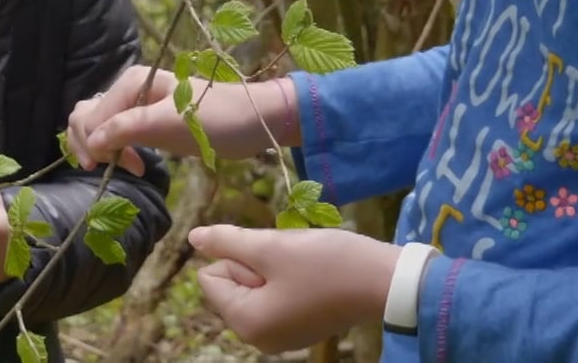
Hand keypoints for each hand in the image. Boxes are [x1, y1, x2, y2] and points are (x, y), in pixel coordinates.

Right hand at [66, 66, 299, 173]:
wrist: (256, 121)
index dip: (90, 143)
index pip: (89, 115)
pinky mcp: (149, 121)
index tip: (111, 166)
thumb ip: (128, 129)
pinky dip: (117, 149)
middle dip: (91, 145)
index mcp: (132, 82)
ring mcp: (139, 105)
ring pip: (100, 126)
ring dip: (103, 148)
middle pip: (87, 117)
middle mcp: (130, 89)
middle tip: (111, 168)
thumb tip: (92, 142)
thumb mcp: (172, 124)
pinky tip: (135, 164)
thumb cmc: (219, 120)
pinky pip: (118, 133)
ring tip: (128, 167)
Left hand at [189, 225, 401, 352]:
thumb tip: (193, 238)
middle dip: (256, 264)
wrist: (383, 282)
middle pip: (232, 284)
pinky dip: (288, 279)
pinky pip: (276, 296)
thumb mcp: (271, 246)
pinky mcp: (300, 328)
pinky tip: (313, 278)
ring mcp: (281, 337)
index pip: (210, 278)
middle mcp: (258, 338)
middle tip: (290, 263)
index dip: (237, 258)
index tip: (272, 260)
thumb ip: (228, 241)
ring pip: (255, 286)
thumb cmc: (325, 263)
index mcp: (246, 322)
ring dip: (273, 268)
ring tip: (303, 269)